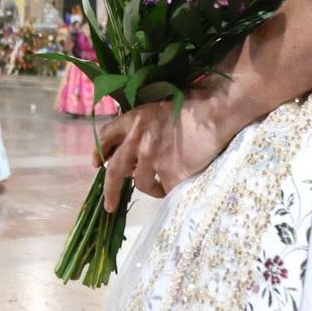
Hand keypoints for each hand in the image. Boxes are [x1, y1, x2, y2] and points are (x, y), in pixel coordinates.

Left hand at [93, 85, 233, 211]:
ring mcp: (152, 158)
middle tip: (109, 205)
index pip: (105, 136)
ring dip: (148, 187)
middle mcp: (137, 140)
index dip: (99, 151)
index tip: (98, 163)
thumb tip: (130, 150)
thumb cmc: (191, 105)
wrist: (214, 114)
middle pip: (114, 171)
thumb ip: (140, 127)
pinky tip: (177, 181)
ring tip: (159, 185)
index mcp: (133, 120)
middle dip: (109, 190)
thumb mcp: (157, 108)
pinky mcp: (169, 174)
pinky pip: (163, 189)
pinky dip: (167, 188)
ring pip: (140, 183)